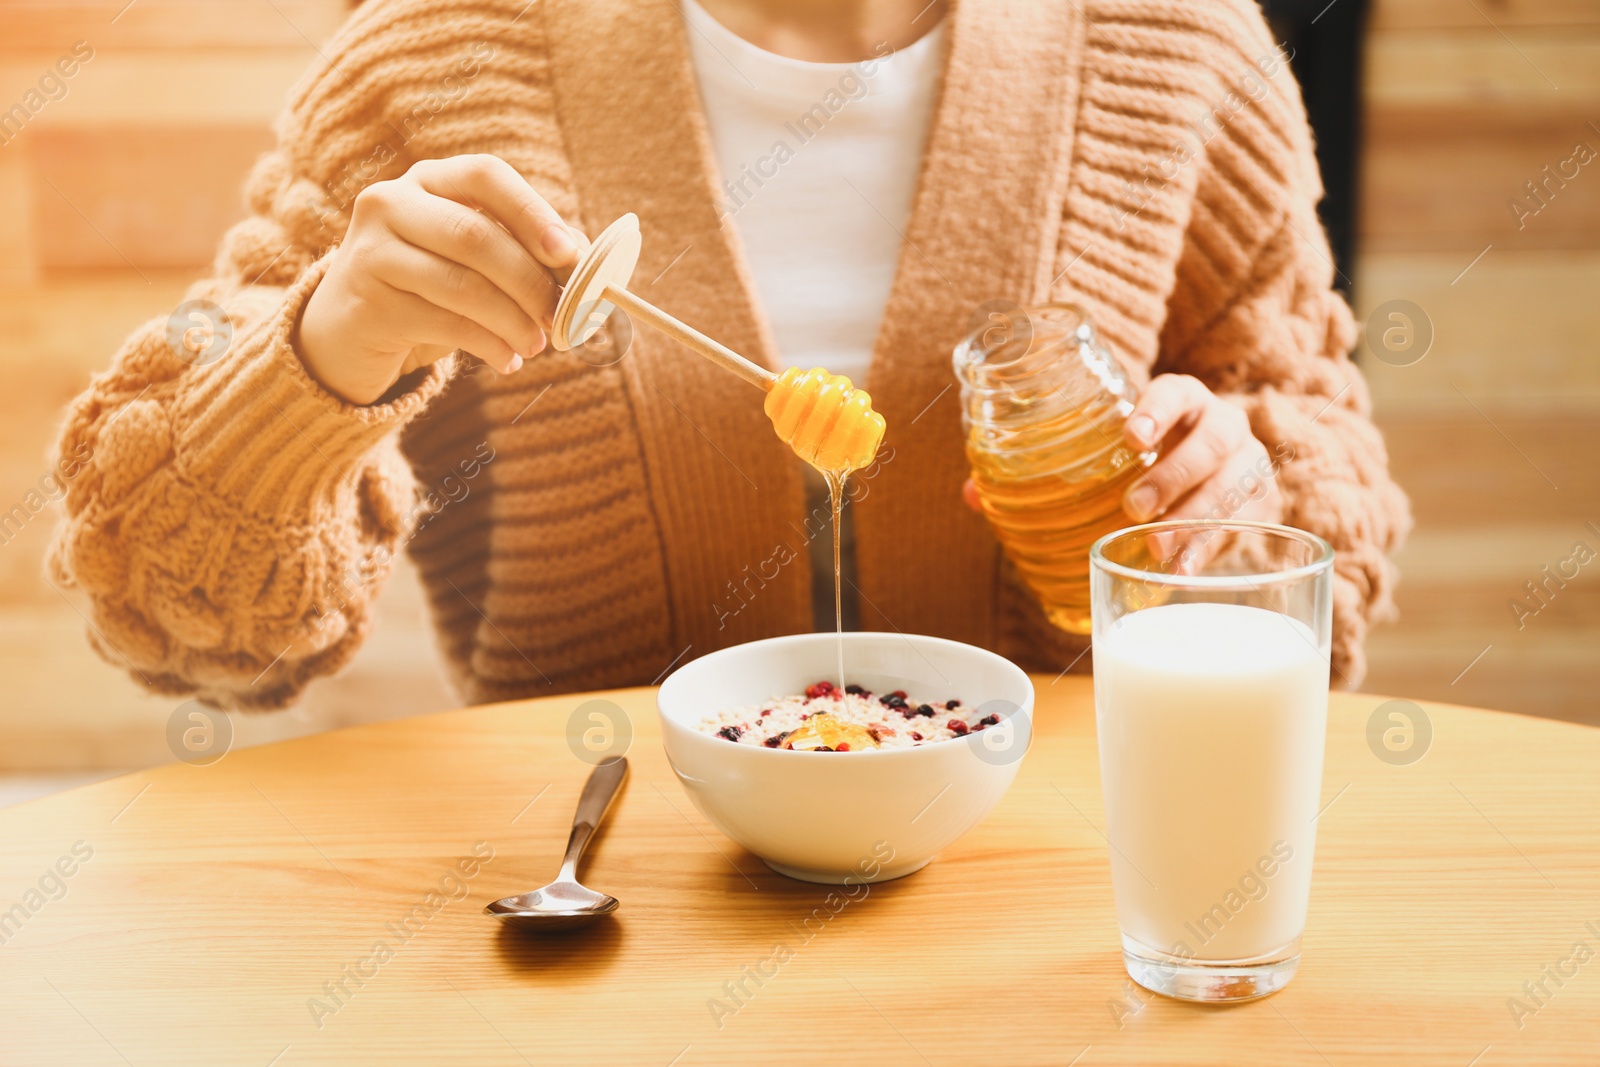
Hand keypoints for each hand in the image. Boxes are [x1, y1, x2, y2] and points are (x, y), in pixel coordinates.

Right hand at [295, 154, 583, 404]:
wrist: (349, 327)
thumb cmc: (430, 286)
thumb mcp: (474, 260)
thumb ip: (524, 251)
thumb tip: (587, 260)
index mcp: (429, 179)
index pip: (485, 176)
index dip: (532, 212)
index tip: (568, 253)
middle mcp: (391, 202)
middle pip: (475, 236)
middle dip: (528, 281)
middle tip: (560, 316)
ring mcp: (372, 250)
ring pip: (461, 285)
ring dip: (512, 321)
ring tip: (536, 345)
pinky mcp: (368, 300)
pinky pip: (443, 323)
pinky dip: (488, 345)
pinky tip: (507, 360)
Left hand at [959, 375, 1283, 528]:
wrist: (1215, 474)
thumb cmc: (1145, 461)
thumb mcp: (1105, 456)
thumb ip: (1041, 471)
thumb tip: (971, 493)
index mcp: (1182, 401)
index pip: (1177, 391)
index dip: (1157, 409)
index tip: (1131, 436)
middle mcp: (1222, 424)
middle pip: (1211, 441)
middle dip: (1174, 474)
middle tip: (1135, 506)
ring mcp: (1249, 464)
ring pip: (1235, 484)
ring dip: (1195, 518)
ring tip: (1158, 549)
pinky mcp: (1263, 504)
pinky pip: (1245, 526)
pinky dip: (1210, 551)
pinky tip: (1180, 574)